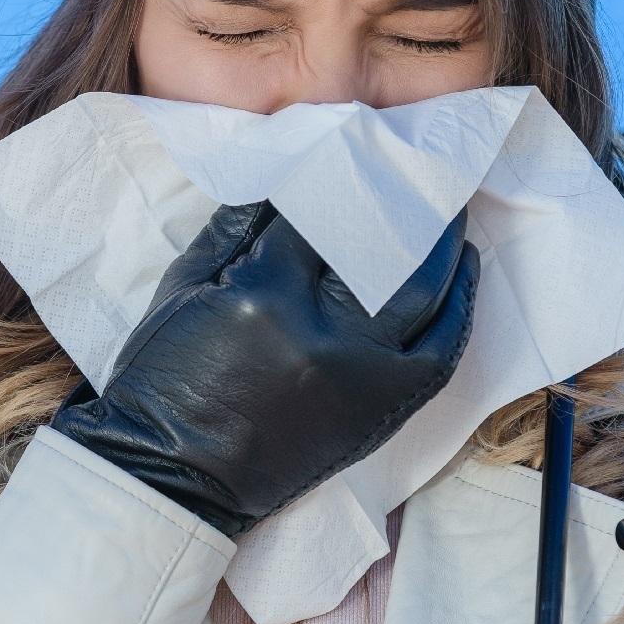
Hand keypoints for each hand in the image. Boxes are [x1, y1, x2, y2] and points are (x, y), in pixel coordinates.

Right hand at [51, 201, 478, 536]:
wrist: (171, 475)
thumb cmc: (162, 378)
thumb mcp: (183, 286)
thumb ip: (236, 227)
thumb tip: (288, 177)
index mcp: (262, 293)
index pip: (319, 212)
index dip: (340, 174)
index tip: (355, 149)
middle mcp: (321, 331)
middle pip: (385, 245)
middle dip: (406, 201)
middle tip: (417, 167)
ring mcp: (361, 375)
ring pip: (426, 293)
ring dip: (445, 245)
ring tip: (448, 211)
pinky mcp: (381, 412)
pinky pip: (441, 353)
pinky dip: (459, 308)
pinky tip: (461, 274)